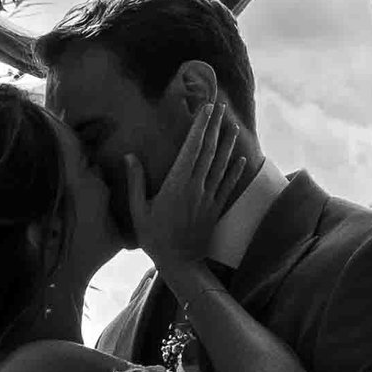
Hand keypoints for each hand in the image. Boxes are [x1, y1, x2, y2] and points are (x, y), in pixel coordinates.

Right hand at [125, 96, 255, 274]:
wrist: (179, 263)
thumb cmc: (154, 238)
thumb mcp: (138, 210)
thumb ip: (136, 182)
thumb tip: (130, 157)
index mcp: (177, 183)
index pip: (192, 148)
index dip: (200, 126)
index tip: (206, 109)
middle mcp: (196, 187)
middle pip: (209, 151)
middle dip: (215, 127)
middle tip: (221, 107)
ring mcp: (209, 198)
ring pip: (222, 165)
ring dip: (228, 144)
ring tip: (233, 126)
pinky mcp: (216, 209)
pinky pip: (228, 186)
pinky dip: (235, 172)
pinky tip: (241, 159)